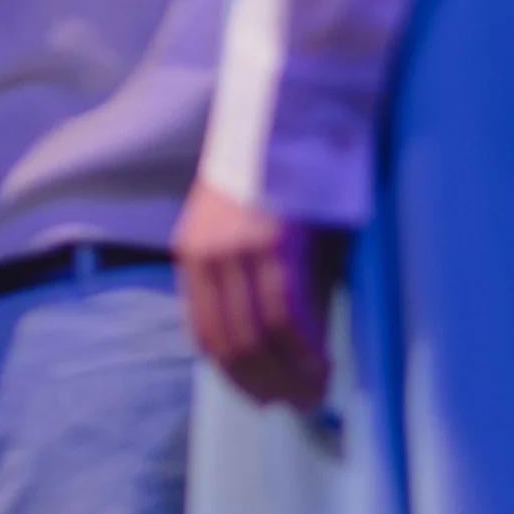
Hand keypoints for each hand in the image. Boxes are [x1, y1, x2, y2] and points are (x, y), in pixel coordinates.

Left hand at [175, 174, 334, 408]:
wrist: (285, 107)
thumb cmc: (277, 164)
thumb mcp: (249, 223)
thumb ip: (255, 275)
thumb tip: (284, 336)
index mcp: (192, 253)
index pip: (205, 333)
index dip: (235, 374)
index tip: (262, 397)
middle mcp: (206, 257)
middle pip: (230, 344)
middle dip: (263, 384)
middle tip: (296, 406)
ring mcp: (236, 251)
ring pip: (256, 337)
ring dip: (288, 374)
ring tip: (314, 393)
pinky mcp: (271, 244)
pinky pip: (285, 314)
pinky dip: (304, 349)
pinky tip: (321, 364)